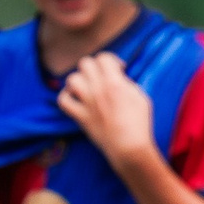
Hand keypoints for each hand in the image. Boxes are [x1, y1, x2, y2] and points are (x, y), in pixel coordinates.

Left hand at [56, 51, 153, 165]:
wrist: (128, 146)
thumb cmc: (139, 123)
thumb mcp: (140, 96)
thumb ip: (127, 83)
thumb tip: (117, 78)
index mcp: (114, 83)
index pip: (103, 57)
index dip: (111, 60)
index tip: (117, 70)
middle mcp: (98, 90)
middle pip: (85, 63)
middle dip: (94, 66)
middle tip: (102, 76)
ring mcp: (87, 103)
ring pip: (72, 79)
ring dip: (79, 79)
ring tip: (86, 85)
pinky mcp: (80, 117)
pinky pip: (63, 101)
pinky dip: (66, 96)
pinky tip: (74, 97)